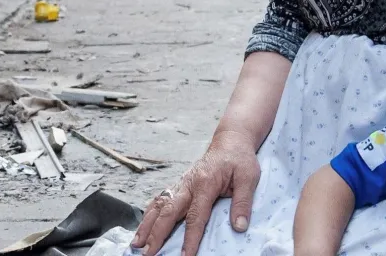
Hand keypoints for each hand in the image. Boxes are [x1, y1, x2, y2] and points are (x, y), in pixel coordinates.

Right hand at [131, 131, 261, 255]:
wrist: (230, 141)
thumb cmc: (240, 159)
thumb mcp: (249, 177)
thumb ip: (243, 202)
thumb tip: (239, 227)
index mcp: (205, 183)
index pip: (196, 215)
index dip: (191, 237)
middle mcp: (188, 184)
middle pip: (168, 212)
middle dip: (156, 234)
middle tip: (148, 253)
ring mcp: (181, 184)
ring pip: (159, 205)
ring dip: (146, 225)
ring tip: (136, 244)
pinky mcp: (178, 185)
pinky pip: (159, 199)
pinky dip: (149, 214)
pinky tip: (143, 226)